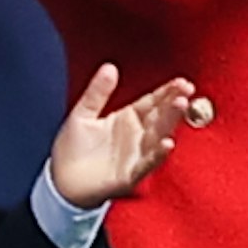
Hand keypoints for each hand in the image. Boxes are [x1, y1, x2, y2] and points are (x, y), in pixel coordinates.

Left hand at [48, 65, 193, 208]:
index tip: (182, 81)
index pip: (152, 102)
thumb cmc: (73, 148)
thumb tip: (110, 67)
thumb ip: (97, 92)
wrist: (61, 181)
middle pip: (160, 117)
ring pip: (158, 136)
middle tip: (186, 90)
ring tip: (180, 106)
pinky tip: (167, 143)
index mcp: (127, 119)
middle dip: (174, 103)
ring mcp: (136, 155)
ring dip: (170, 122)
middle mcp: (137, 136)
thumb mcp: (83, 114)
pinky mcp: (130, 175)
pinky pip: (146, 163)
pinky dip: (157, 154)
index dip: (166, 92)